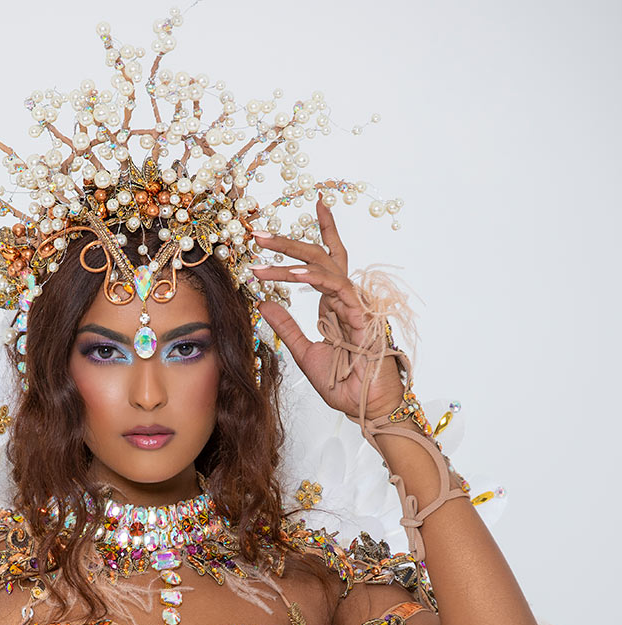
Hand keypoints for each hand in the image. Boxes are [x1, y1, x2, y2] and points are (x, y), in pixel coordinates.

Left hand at [251, 196, 404, 421]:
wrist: (365, 407)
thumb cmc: (343, 384)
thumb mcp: (304, 352)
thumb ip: (285, 327)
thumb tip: (262, 303)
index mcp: (334, 305)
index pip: (323, 262)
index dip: (314, 237)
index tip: (297, 217)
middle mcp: (346, 300)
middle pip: (321, 258)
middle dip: (291, 242)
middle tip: (260, 234)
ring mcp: (356, 306)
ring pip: (327, 269)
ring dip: (294, 260)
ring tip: (266, 255)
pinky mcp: (363, 318)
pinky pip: (339, 291)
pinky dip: (316, 281)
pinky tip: (295, 276)